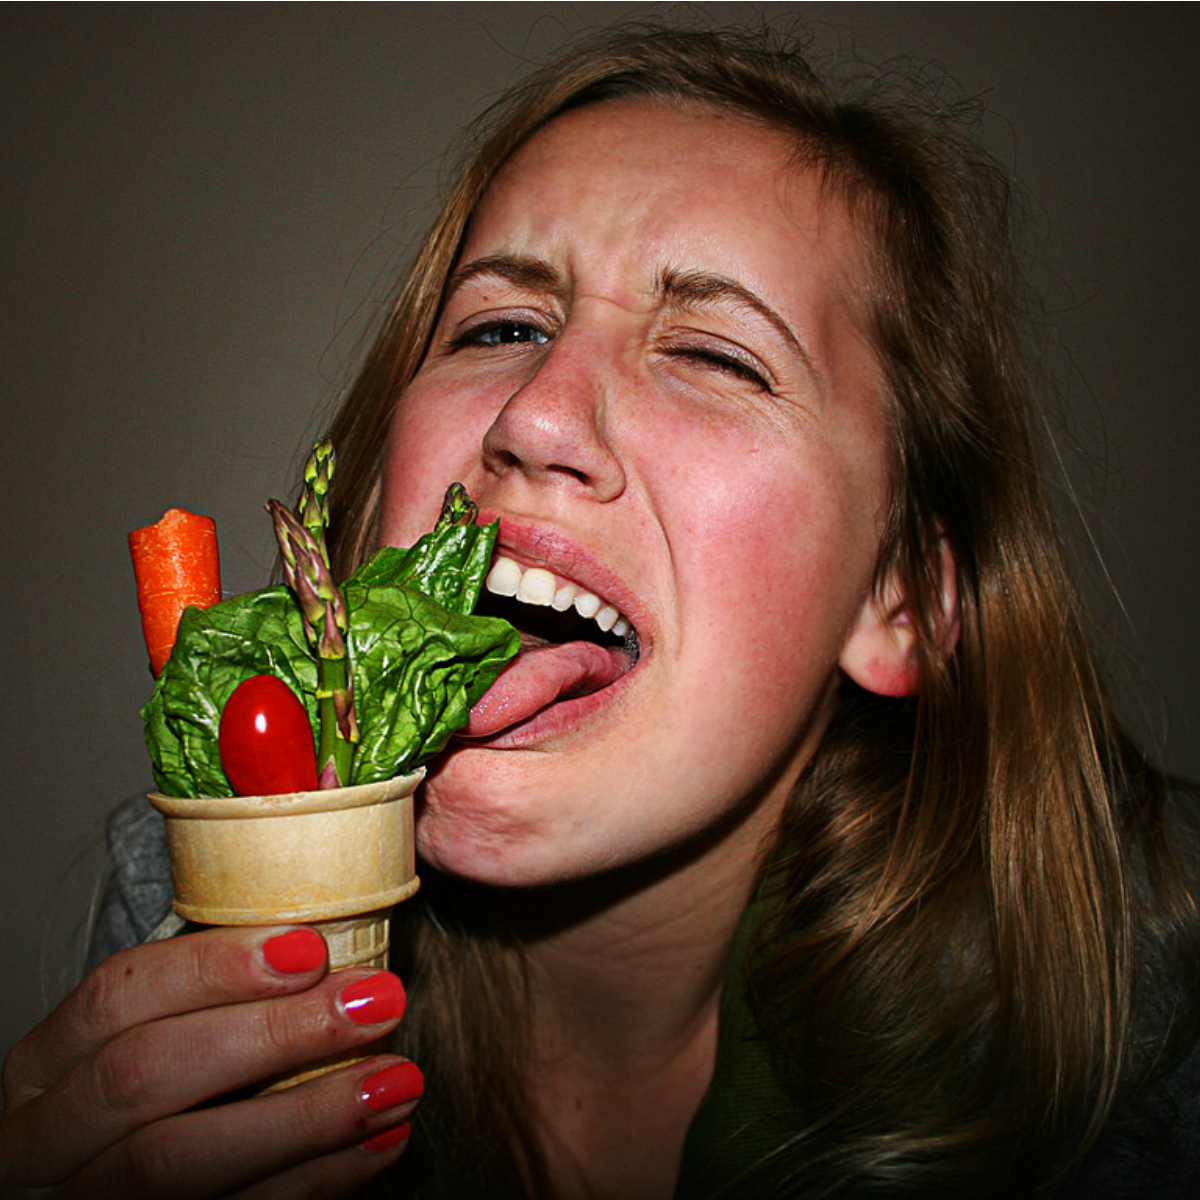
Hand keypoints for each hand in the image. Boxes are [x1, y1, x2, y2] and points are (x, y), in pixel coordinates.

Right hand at [0, 925, 422, 1197]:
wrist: (122, 1197)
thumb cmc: (157, 1102)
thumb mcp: (155, 1047)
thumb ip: (216, 1007)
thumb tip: (341, 962)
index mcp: (47, 1064)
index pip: (117, 994)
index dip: (214, 967)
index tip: (312, 947)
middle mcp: (42, 1140)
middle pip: (144, 1074)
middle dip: (272, 1034)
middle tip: (376, 1002)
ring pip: (172, 1163)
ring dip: (304, 1116)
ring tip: (396, 1079)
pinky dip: (312, 1180)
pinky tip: (378, 1141)